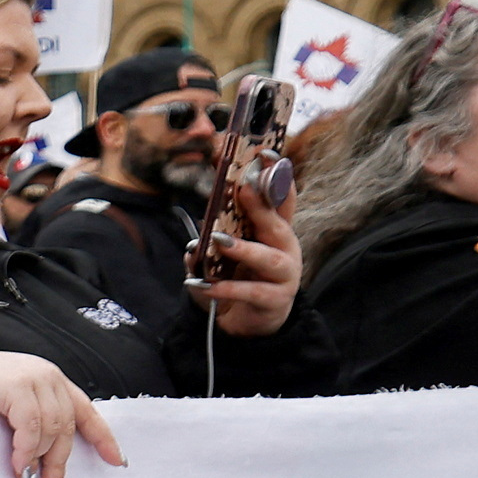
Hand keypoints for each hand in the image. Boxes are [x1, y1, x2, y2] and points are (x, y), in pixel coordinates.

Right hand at [0, 349, 125, 477]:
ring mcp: (34, 378)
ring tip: (28, 477)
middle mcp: (48, 376)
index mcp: (51, 379)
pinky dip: (26, 450)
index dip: (103, 437)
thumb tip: (44, 460)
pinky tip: (18, 463)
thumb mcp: (13, 402)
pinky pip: (30, 427)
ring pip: (51, 428)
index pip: (86, 410)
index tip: (116, 460)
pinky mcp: (17, 386)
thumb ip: (33, 419)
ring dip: (40, 458)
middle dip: (60, 461)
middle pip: (68, 425)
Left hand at [193, 167, 299, 337]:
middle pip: (277, 224)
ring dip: (244, 248)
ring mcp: (285, 275)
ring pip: (269, 258)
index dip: (277, 176)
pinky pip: (252, 292)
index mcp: (273, 232)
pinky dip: (228, 289)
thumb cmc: (237, 280)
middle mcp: (285, 249)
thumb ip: (207, 249)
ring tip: (219, 241)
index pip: (280, 200)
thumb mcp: (220, 259)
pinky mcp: (276, 300)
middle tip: (242, 189)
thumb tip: (192, 246)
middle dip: (261, 206)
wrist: (246, 324)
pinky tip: (207, 286)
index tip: (268, 154)